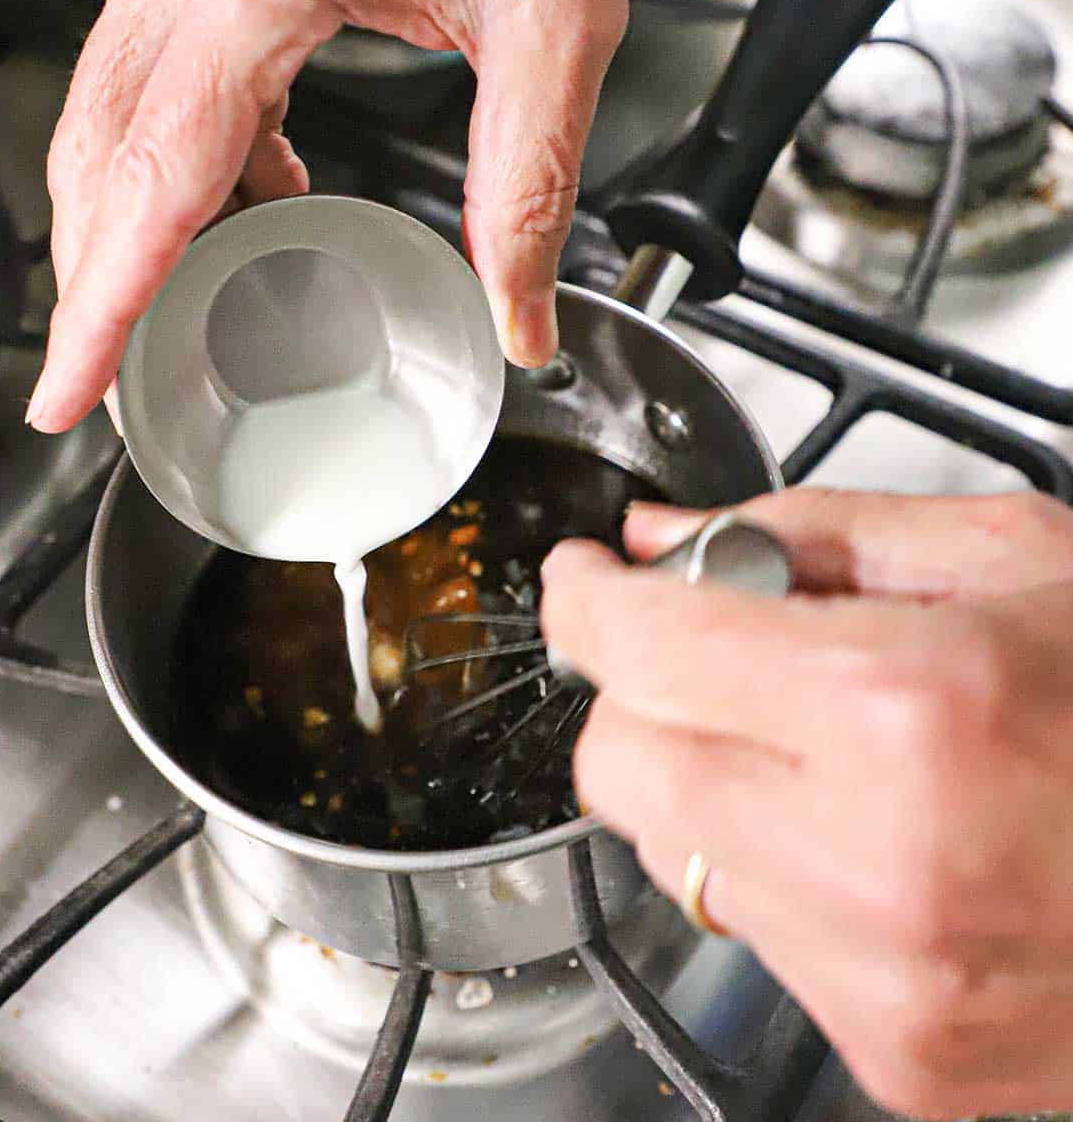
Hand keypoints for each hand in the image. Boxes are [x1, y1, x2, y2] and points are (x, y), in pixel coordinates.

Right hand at [32, 0, 641, 431]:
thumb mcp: (552, 16)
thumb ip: (531, 182)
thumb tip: (521, 316)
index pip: (152, 178)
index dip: (101, 305)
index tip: (65, 391)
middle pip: (97, 150)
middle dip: (99, 277)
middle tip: (112, 375)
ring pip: (108, 109)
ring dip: (134, 219)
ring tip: (183, 304)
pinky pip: (156, 68)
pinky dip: (185, 153)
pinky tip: (256, 191)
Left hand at [540, 488, 1072, 1117]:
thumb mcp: (1009, 557)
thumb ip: (803, 535)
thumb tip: (660, 543)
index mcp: (905, 707)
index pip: (639, 647)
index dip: (587, 599)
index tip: (584, 579)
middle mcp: (877, 863)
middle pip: (618, 767)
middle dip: (644, 698)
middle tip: (715, 661)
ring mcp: (884, 982)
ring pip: (672, 854)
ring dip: (716, 783)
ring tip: (835, 755)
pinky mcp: (900, 1059)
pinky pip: (753, 936)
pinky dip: (779, 870)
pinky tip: (876, 838)